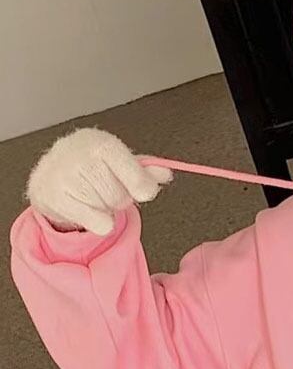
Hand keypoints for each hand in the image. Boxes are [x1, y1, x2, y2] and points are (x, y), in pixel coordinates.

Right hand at [26, 127, 172, 235]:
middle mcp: (81, 156)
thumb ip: (145, 169)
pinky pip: (96, 223)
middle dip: (119, 198)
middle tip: (106, 188)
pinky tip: (85, 206)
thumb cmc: (91, 165)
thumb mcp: (120, 161)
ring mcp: (66, 176)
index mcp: (102, 144)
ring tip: (93, 194)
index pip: (135, 176)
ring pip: (107, 210)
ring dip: (105, 209)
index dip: (142, 187)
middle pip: (120, 197)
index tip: (143, 191)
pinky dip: (97, 222)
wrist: (51, 171)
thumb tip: (165, 174)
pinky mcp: (56, 197)